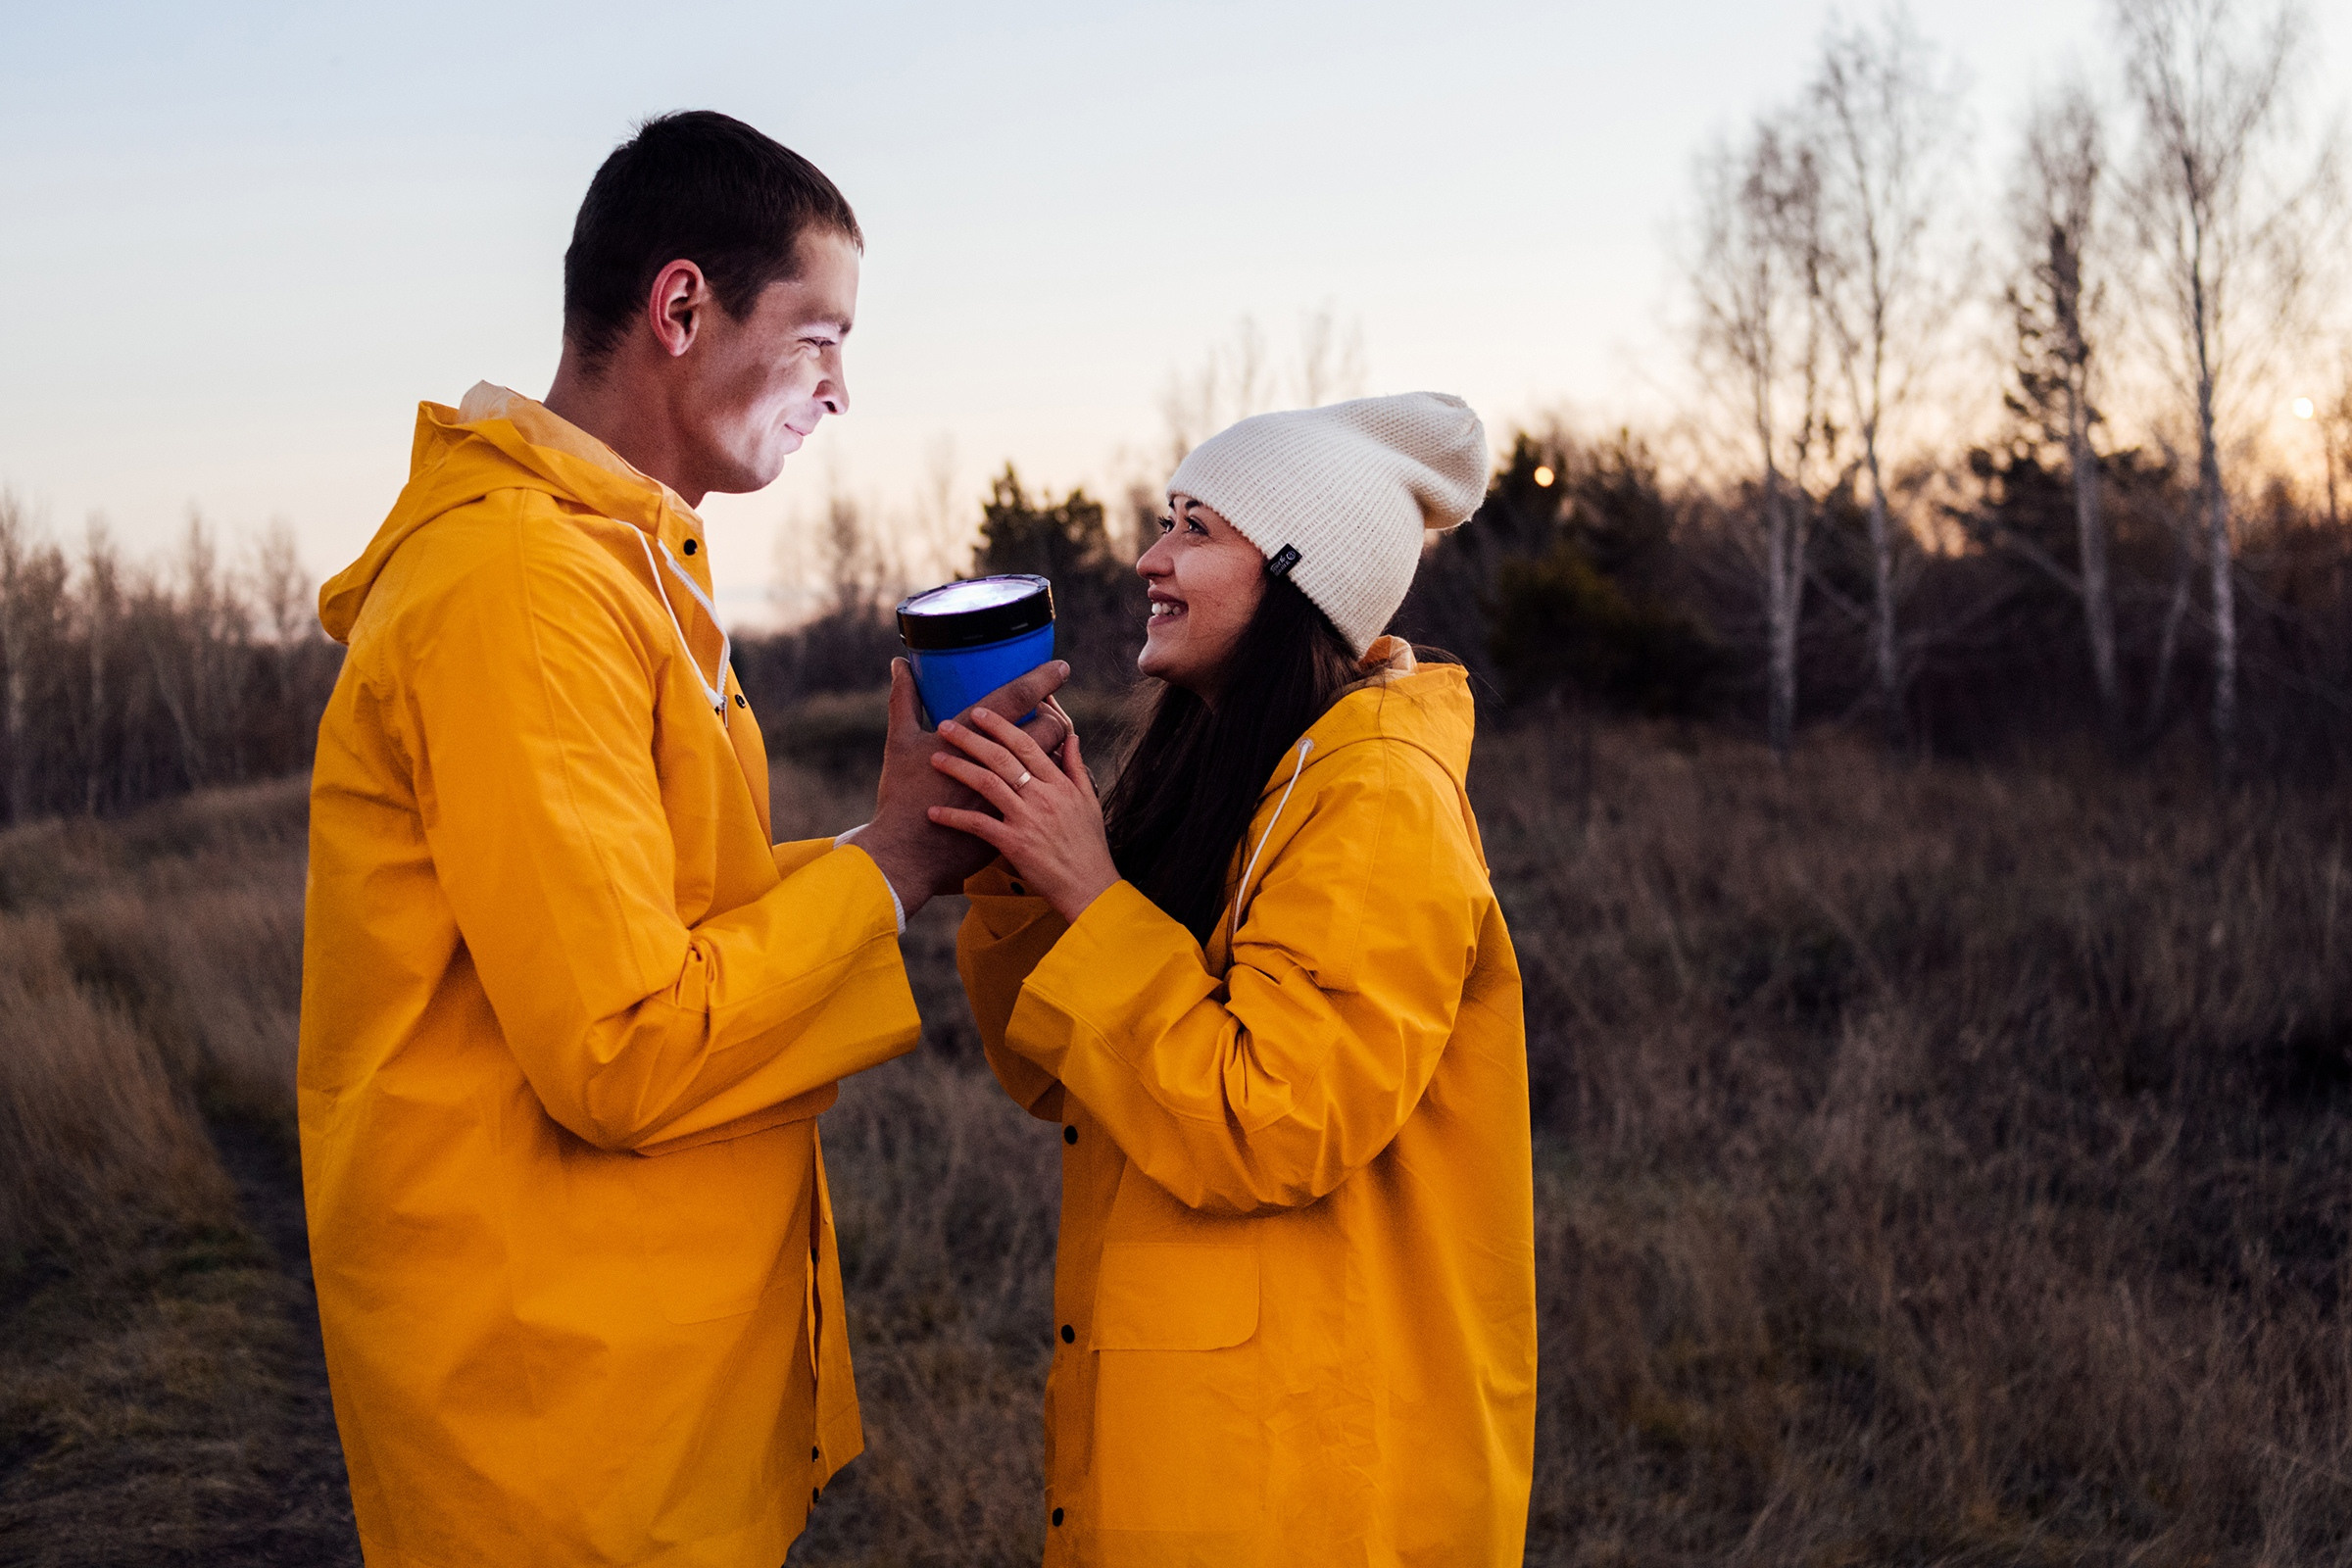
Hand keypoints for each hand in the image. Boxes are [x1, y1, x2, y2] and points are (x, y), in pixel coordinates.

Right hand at [856, 658, 1071, 912]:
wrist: (908, 855)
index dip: (1040, 679)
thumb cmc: (902, 795)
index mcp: (972, 738)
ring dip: (1053, 747)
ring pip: (1049, 761)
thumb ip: (903, 700)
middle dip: (1053, 716)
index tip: (1060, 666)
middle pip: (1044, 729)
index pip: (1015, 698)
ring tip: (1050, 739)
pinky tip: (1044, 775)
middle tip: (1051, 708)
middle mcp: (1000, 764)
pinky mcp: (1016, 819)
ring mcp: (1012, 793)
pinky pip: (1043, 794)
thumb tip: (899, 663)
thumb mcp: (899, 742)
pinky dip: (1047, 781)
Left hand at [926, 707, 1118, 925]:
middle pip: (1003, 757)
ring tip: (934, 759)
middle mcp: (1043, 796)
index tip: (980, 711)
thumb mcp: (1089, 801)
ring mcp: (1028, 819)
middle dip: (972, 738)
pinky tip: (934, 812)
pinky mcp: (1015, 844)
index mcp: (1059, 783)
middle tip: (946, 725)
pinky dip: (954, 817)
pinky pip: (978, 825)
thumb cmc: (1089, 846)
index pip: (1028, 743)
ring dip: (958, 769)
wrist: (1090, 888)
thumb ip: (1075, 766)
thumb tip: (1071, 736)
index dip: (1001, 725)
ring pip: (988, 784)